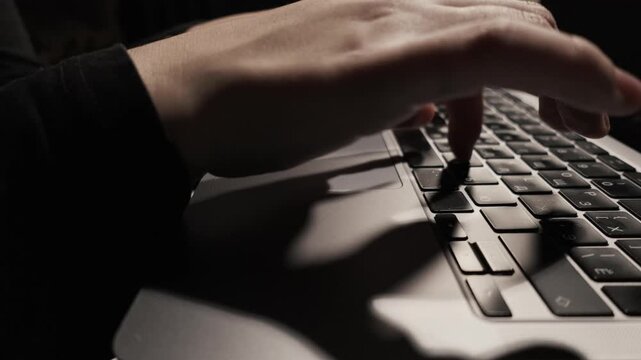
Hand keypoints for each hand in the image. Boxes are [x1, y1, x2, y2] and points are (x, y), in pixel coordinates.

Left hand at [129, 0, 640, 177]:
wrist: (188, 99)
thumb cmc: (259, 106)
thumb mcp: (365, 93)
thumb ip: (450, 76)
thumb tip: (509, 94)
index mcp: (409, 25)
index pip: (519, 36)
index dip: (582, 68)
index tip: (623, 102)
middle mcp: (400, 12)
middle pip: (509, 25)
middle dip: (561, 71)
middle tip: (588, 117)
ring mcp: (376, 24)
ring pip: (471, 38)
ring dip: (512, 78)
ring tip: (525, 124)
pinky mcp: (355, 45)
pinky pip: (425, 52)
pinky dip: (453, 85)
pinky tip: (438, 114)